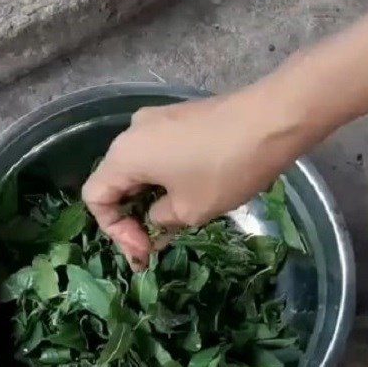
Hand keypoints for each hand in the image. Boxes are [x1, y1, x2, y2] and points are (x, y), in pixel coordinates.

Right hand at [82, 85, 312, 268]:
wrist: (272, 119)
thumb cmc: (225, 168)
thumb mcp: (191, 209)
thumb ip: (162, 221)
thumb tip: (157, 221)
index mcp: (124, 154)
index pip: (96, 197)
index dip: (115, 231)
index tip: (147, 250)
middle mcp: (133, 131)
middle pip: (116, 181)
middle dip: (133, 217)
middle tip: (157, 246)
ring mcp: (158, 119)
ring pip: (141, 167)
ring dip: (152, 199)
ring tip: (177, 224)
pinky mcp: (182, 116)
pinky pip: (161, 152)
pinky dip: (167, 178)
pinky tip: (193, 194)